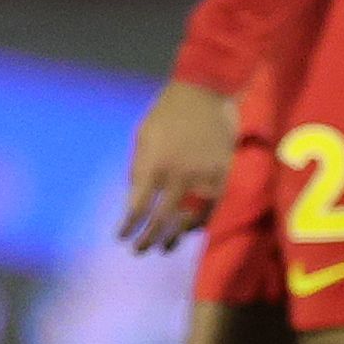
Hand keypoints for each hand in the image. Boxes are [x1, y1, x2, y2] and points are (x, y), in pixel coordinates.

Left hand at [118, 79, 239, 253]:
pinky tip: (192, 229)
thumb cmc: (167, 113)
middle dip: (147, 239)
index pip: (136, 208)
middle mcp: (178, 176)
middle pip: (161, 220)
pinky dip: (201, 221)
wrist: (205, 92)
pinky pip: (212, 206)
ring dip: (175, 236)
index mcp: (153, 166)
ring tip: (166, 246)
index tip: (121, 237)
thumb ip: (140, 170)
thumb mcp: (143, 139)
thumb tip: (137, 199)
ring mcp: (203, 176)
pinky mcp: (223, 174)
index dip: (127, 227)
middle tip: (139, 251)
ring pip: (189, 219)